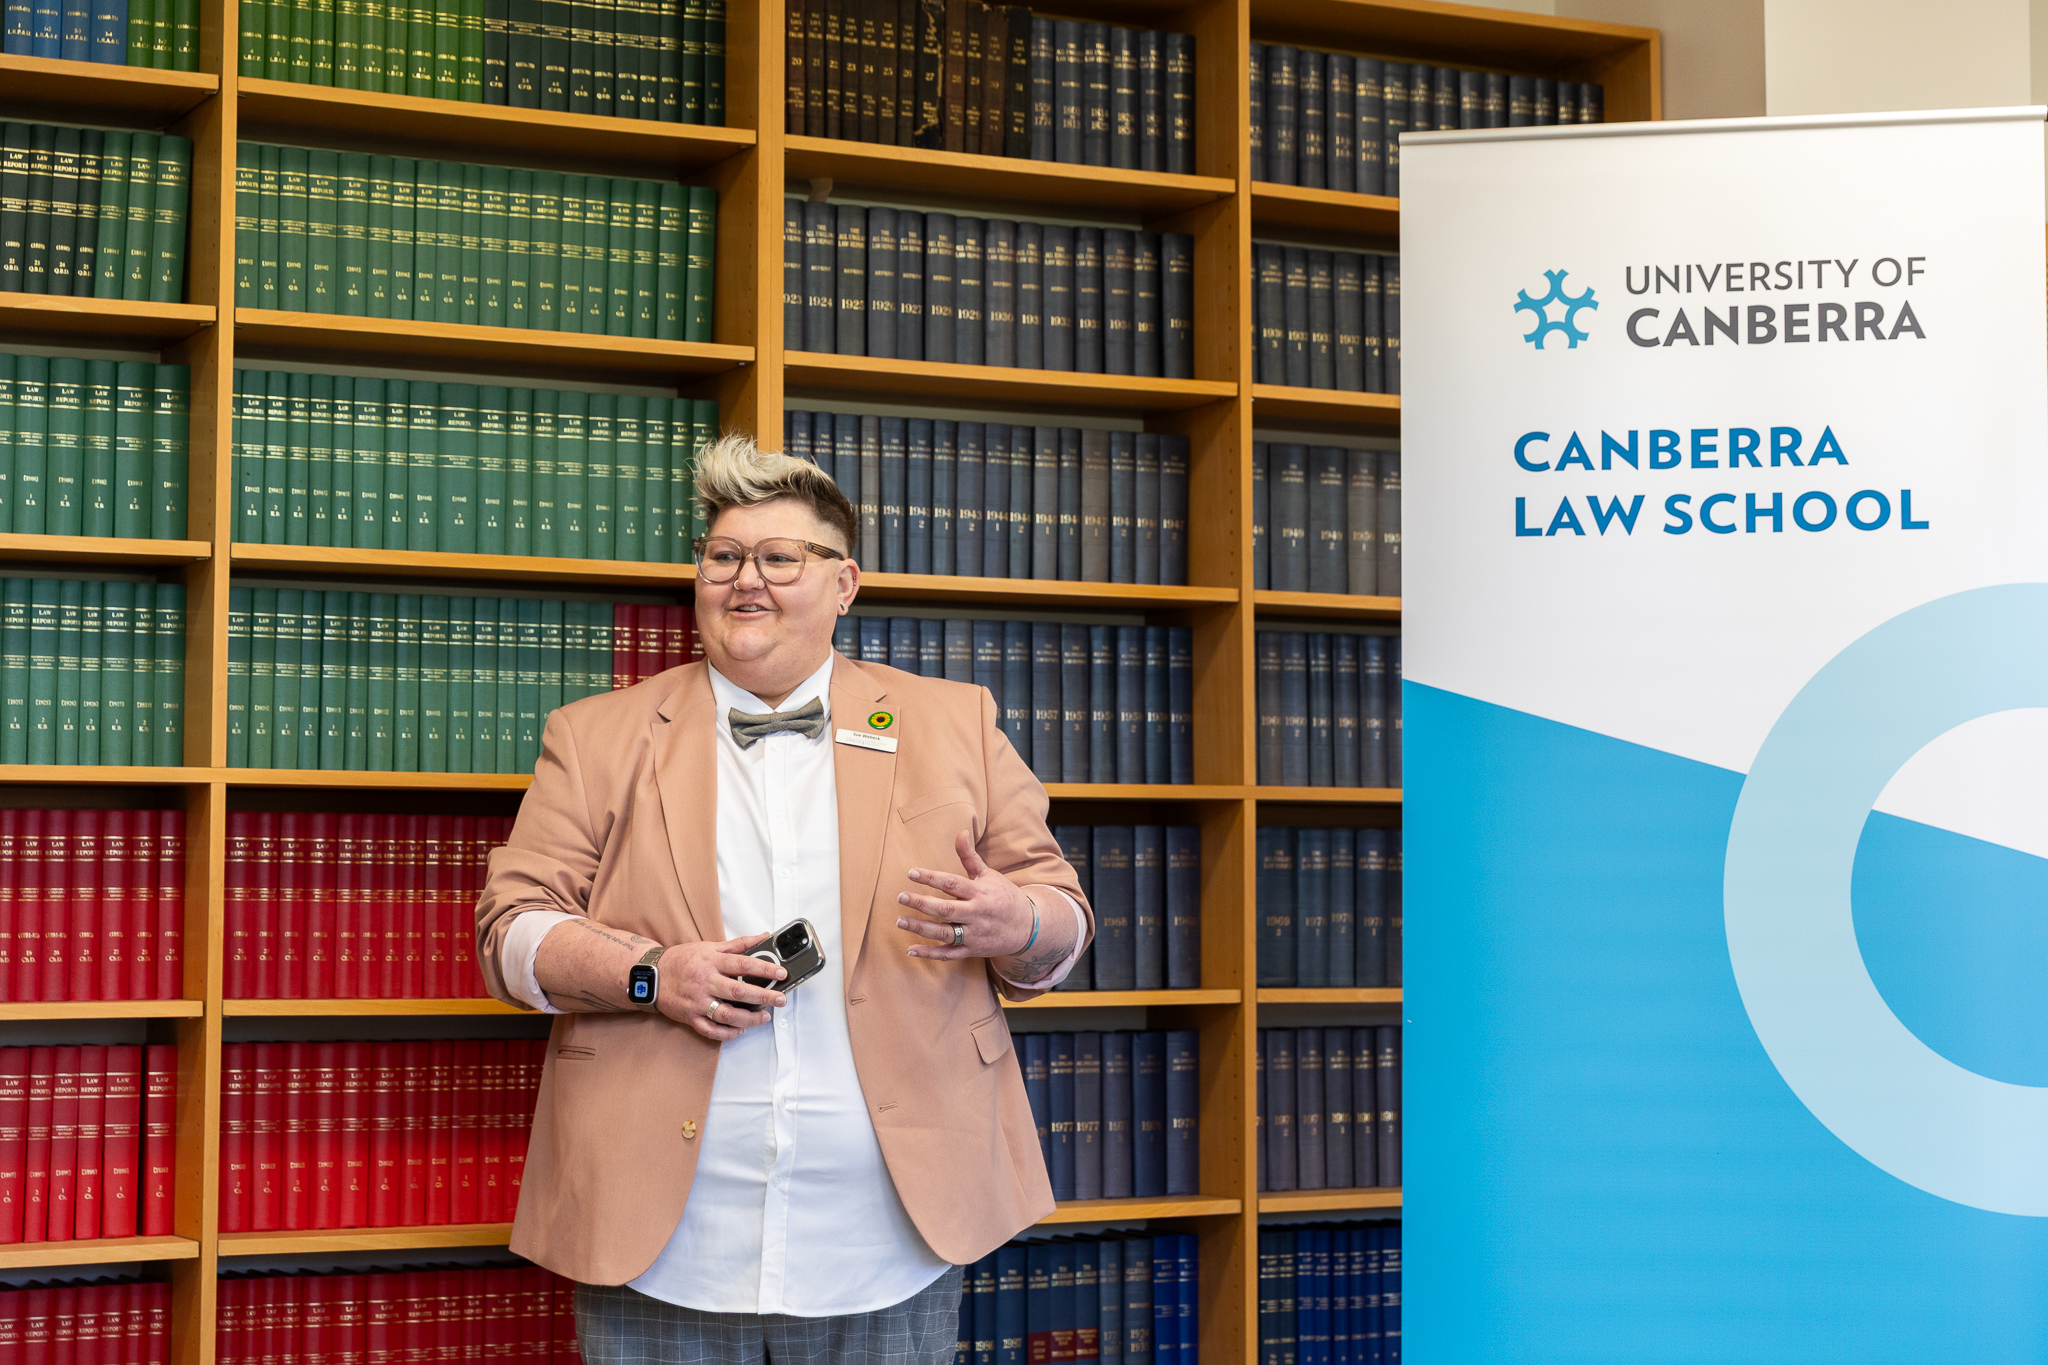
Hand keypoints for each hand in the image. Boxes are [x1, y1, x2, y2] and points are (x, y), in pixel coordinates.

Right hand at [659, 933, 788, 1041]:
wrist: (651, 976)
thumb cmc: (682, 960)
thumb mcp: (709, 947)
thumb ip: (738, 944)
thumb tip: (763, 937)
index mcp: (711, 961)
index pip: (743, 964)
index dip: (765, 969)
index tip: (781, 974)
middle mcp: (705, 981)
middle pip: (738, 991)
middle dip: (764, 996)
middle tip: (780, 999)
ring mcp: (697, 1001)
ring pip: (726, 1014)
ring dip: (749, 1018)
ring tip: (764, 1017)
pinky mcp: (690, 1017)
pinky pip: (710, 1029)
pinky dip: (727, 1033)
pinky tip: (739, 1030)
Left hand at [896, 830, 1033, 959]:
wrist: (1028, 927)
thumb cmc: (1004, 897)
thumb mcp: (989, 875)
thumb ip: (970, 857)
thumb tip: (961, 832)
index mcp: (979, 892)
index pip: (952, 883)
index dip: (931, 878)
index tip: (911, 873)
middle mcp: (976, 914)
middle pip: (945, 909)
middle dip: (921, 903)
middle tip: (900, 896)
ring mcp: (973, 934)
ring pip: (944, 933)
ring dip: (920, 928)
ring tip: (900, 921)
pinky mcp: (972, 950)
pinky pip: (948, 954)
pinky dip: (930, 953)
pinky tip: (911, 950)